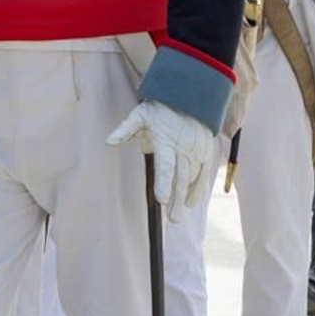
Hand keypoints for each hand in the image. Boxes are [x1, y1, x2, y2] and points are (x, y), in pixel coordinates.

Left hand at [107, 100, 215, 221]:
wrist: (189, 96)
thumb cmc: (160, 108)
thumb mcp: (140, 114)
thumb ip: (125, 129)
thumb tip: (108, 142)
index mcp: (166, 141)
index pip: (165, 166)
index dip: (164, 183)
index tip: (161, 199)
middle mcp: (183, 148)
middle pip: (179, 178)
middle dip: (175, 199)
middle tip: (171, 219)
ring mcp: (196, 151)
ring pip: (191, 179)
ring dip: (185, 197)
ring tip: (178, 215)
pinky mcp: (206, 152)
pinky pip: (204, 174)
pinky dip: (198, 189)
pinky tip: (191, 203)